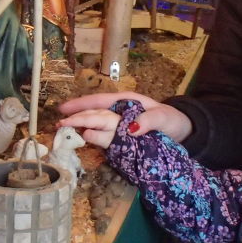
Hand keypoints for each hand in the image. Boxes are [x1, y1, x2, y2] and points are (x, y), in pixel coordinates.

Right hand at [59, 92, 192, 142]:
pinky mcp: (122, 137)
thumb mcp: (163, 118)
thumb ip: (149, 121)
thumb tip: (130, 129)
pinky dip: (92, 137)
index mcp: (126, 102)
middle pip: (94, 113)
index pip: (99, 102)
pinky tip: (81, 140)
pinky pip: (104, 136)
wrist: (182, 131)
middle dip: (76, 117)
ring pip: (96, 124)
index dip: (81, 105)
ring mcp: (119, 125)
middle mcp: (119, 112)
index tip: (64, 109)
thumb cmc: (172, 120)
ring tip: (64, 131)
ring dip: (81, 127)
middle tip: (59, 125)